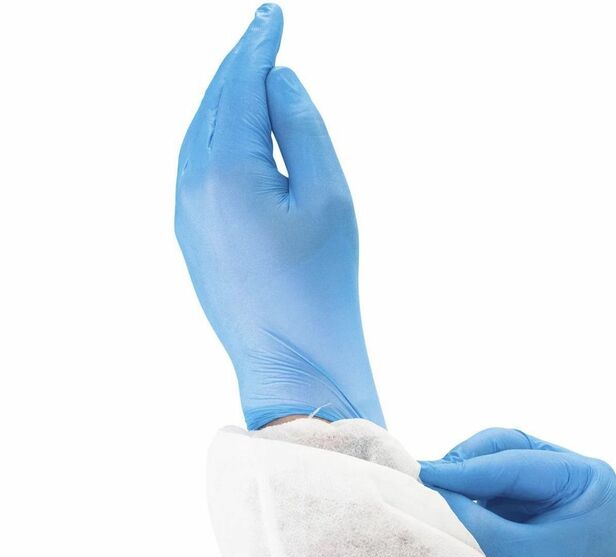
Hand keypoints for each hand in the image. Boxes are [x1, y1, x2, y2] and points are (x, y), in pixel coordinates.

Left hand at [175, 5, 383, 428]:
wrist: (293, 361)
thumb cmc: (322, 282)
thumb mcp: (329, 196)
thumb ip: (303, 126)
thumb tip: (277, 81)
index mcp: (224, 171)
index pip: (239, 86)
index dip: (257, 46)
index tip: (271, 16)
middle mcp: (191, 187)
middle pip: (211, 105)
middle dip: (237, 68)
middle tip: (261, 36)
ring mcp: (185, 216)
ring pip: (200, 137)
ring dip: (225, 103)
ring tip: (250, 78)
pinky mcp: (191, 240)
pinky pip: (199, 171)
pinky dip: (218, 140)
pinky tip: (237, 136)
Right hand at [419, 428, 615, 556]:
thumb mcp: (510, 554)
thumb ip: (467, 515)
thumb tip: (424, 481)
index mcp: (586, 478)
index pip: (514, 461)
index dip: (463, 468)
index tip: (420, 473)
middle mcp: (575, 472)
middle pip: (505, 447)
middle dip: (464, 463)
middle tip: (424, 479)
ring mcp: (556, 486)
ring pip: (496, 461)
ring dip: (464, 476)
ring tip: (431, 491)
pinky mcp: (537, 503)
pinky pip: (495, 484)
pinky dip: (470, 491)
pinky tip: (447, 503)